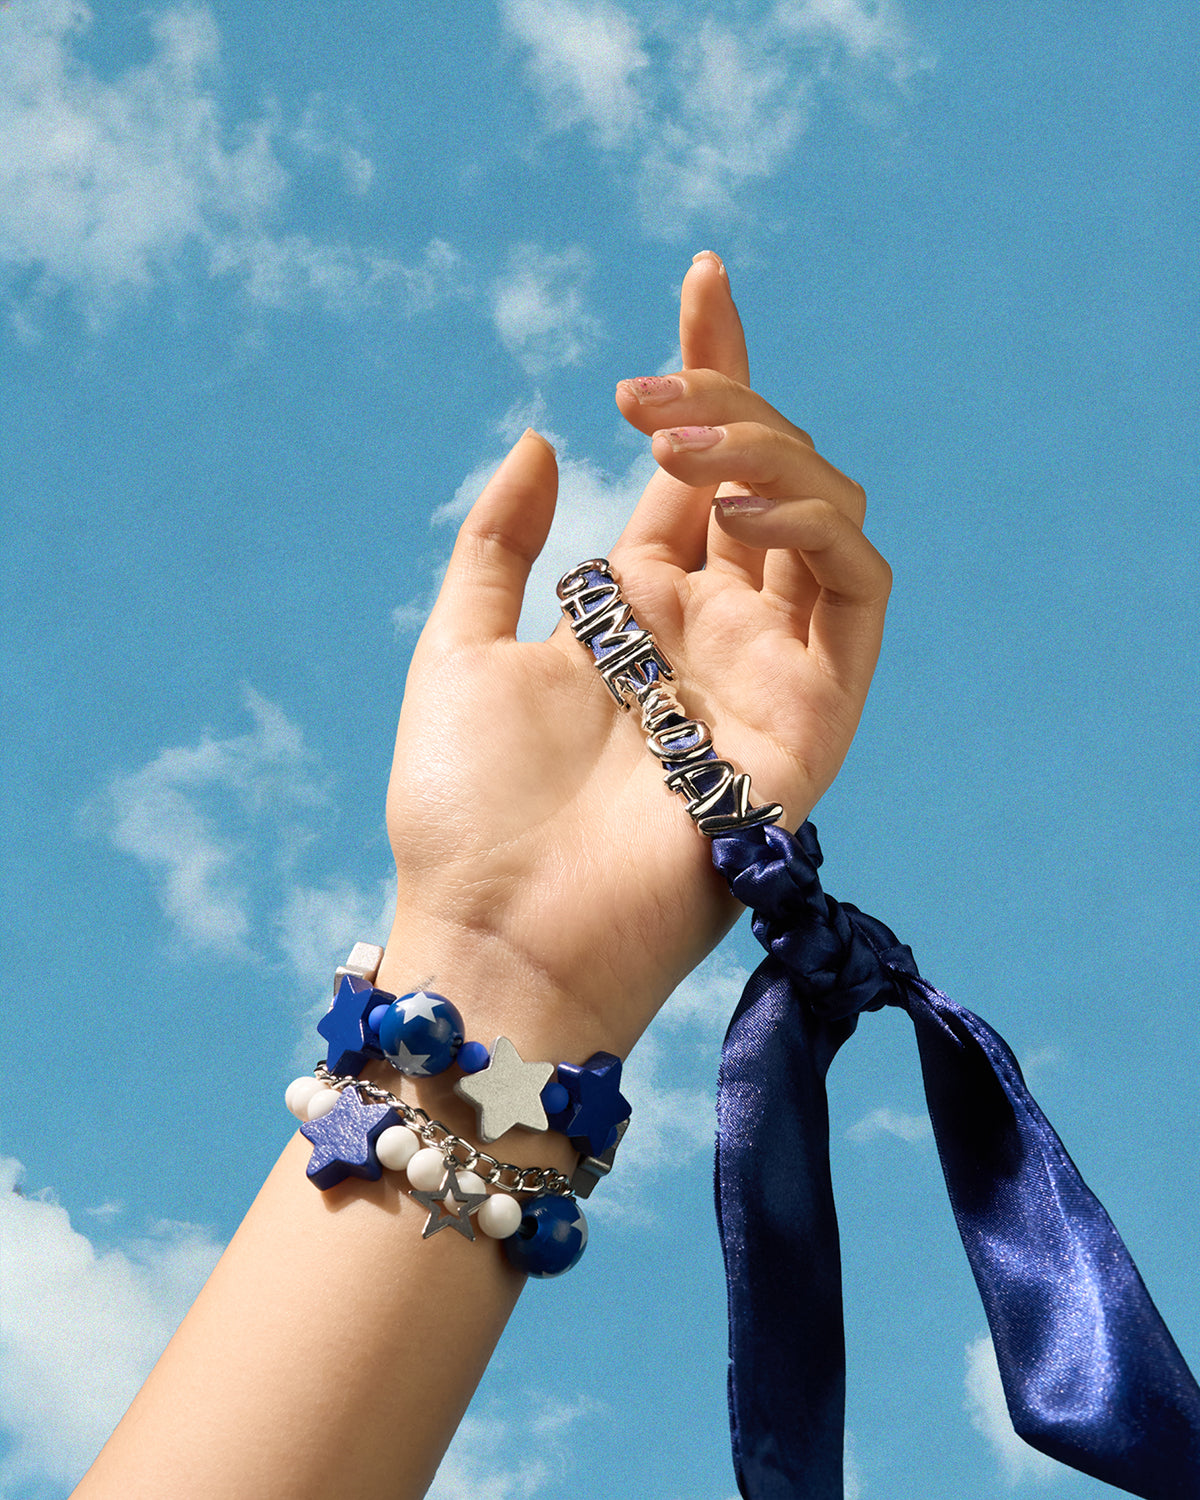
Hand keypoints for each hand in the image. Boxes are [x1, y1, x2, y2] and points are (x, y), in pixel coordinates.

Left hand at [380, 255, 889, 1067]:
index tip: (697, 278)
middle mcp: (713, 633)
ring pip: (823, 517)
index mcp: (637, 613)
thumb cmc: (463, 812)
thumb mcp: (457, 652)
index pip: (698, 473)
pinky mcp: (813, 719)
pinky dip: (818, 526)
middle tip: (651, 387)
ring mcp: (768, 671)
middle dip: (730, 395)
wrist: (496, 934)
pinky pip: (859, 593)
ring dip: (769, 452)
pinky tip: (742, 505)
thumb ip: (500, 548)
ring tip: (680, 442)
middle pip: (767, 475)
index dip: (707, 372)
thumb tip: (549, 440)